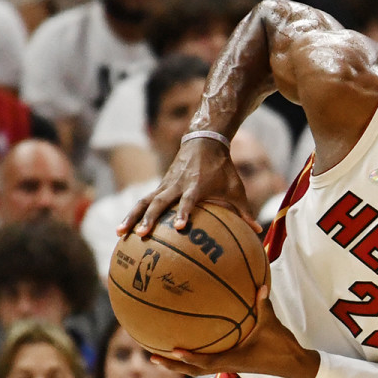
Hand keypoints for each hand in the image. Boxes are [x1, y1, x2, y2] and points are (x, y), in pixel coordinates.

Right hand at [117, 135, 259, 238]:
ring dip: (133, 217)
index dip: (185, 213)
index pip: (188, 201)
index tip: (181, 227)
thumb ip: (244, 212)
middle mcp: (177, 185)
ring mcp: (165, 185)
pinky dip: (133, 213)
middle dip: (150, 219)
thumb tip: (257, 233)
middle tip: (142, 234)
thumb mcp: (236, 189)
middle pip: (159, 203)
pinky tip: (123, 229)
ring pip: (145, 202)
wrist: (203, 143)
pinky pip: (143, 201)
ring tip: (120, 233)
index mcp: (196, 186)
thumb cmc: (223, 169)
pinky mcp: (160, 186)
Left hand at [149, 286, 320, 377]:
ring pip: (198, 368)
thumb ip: (264, 304)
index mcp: (234, 359)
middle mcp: (227, 365)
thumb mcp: (273, 324)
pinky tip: (188, 344)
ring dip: (179, 364)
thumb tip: (260, 284)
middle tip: (152, 357)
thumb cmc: (282, 346)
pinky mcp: (233, 363)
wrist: (293, 365)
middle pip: (193, 370)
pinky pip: (208, 361)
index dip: (189, 358)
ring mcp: (229, 365)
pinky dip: (194, 356)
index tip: (173, 350)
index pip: (206, 361)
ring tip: (159, 354)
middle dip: (173, 364)